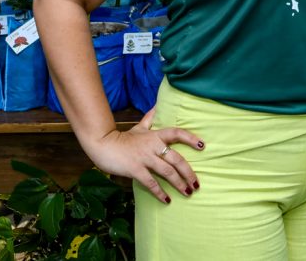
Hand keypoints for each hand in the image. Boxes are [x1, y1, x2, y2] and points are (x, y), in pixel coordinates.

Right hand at [86, 107, 204, 203]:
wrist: (103, 145)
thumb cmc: (123, 138)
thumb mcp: (139, 127)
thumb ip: (150, 119)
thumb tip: (158, 105)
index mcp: (156, 135)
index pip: (177, 133)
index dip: (191, 138)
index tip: (203, 146)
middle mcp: (153, 146)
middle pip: (177, 159)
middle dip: (189, 173)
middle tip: (197, 184)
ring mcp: (144, 158)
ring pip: (167, 172)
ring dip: (179, 184)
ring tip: (188, 192)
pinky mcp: (135, 169)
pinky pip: (151, 182)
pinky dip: (160, 192)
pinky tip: (167, 200)